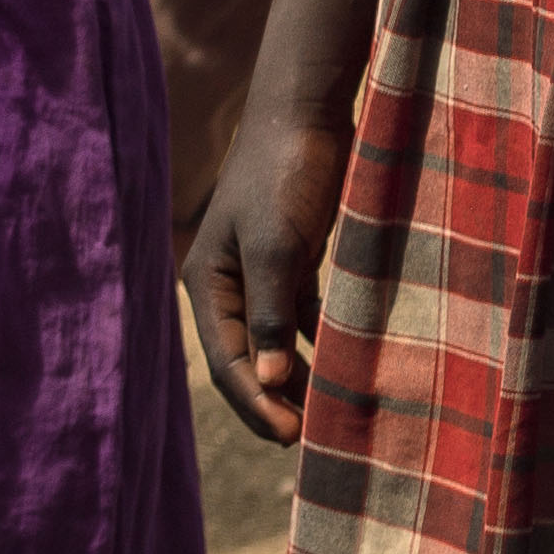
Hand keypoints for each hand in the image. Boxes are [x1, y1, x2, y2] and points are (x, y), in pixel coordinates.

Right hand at [186, 93, 331, 444]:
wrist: (305, 115)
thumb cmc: (284, 176)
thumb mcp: (276, 246)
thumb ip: (269, 312)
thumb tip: (266, 382)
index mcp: (208, 282)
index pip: (228, 361)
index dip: (256, 404)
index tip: (294, 437)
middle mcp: (229, 285)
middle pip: (247, 359)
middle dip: (274, 400)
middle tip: (314, 439)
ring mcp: (261, 274)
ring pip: (274, 343)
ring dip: (297, 377)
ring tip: (330, 412)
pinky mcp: (293, 262)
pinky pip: (301, 319)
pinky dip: (319, 346)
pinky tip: (345, 366)